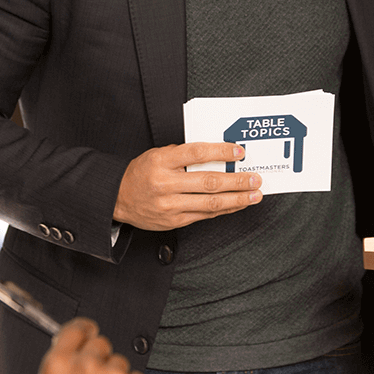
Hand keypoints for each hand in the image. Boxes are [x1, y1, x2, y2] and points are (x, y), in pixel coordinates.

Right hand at [113, 142, 261, 231]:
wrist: (118, 198)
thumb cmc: (141, 173)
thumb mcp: (158, 154)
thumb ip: (184, 154)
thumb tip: (218, 156)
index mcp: (161, 161)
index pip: (196, 153)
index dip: (220, 152)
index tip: (239, 152)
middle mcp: (165, 184)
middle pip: (208, 182)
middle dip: (237, 181)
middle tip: (255, 179)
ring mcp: (170, 205)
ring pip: (210, 203)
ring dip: (237, 199)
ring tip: (254, 195)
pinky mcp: (174, 221)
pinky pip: (205, 215)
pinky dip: (224, 210)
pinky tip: (237, 204)